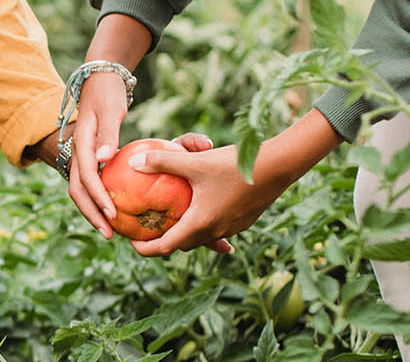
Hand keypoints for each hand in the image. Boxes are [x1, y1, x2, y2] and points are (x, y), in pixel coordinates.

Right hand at [64, 72, 128, 236]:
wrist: (99, 79)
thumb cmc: (107, 92)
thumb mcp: (110, 109)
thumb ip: (107, 133)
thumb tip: (104, 158)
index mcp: (81, 142)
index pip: (86, 176)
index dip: (97, 197)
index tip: (112, 214)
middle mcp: (77, 153)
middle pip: (77, 190)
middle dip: (91, 214)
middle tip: (109, 234)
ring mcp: (81, 157)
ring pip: (80, 190)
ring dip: (92, 211)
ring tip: (110, 230)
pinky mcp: (88, 158)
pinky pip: (90, 184)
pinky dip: (97, 200)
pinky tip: (114, 210)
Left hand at [123, 142, 292, 256]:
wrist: (278, 166)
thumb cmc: (233, 164)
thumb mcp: (194, 161)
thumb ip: (161, 162)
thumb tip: (133, 163)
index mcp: (200, 223)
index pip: (166, 247)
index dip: (146, 249)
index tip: (132, 242)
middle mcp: (216, 231)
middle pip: (183, 244)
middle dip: (164, 240)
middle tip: (149, 227)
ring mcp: (232, 228)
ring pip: (202, 237)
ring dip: (186, 232)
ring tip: (173, 217)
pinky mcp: (244, 221)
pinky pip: (218, 228)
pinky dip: (205, 223)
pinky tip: (203, 208)